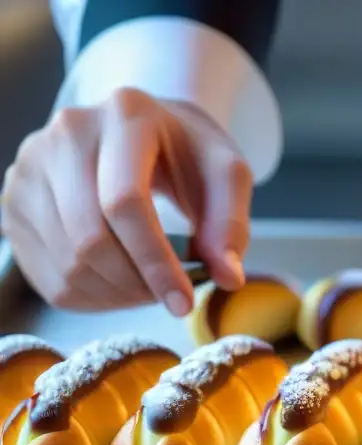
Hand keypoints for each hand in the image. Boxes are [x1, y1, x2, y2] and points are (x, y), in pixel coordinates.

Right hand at [1, 87, 252, 314]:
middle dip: (137, 284)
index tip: (184, 303)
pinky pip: (48, 275)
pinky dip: (91, 297)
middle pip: (90, 237)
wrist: (144, 130)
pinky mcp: (15, 200)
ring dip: (117, 294)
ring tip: (151, 287)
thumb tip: (229, 277)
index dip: (155, 262)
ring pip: (67, 261)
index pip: (126, 202)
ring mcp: (32, 166)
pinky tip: (122, 286)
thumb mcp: (225, 175)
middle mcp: (67, 132)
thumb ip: (230, 223)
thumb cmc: (188, 154)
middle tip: (170, 298)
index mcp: (126, 115)